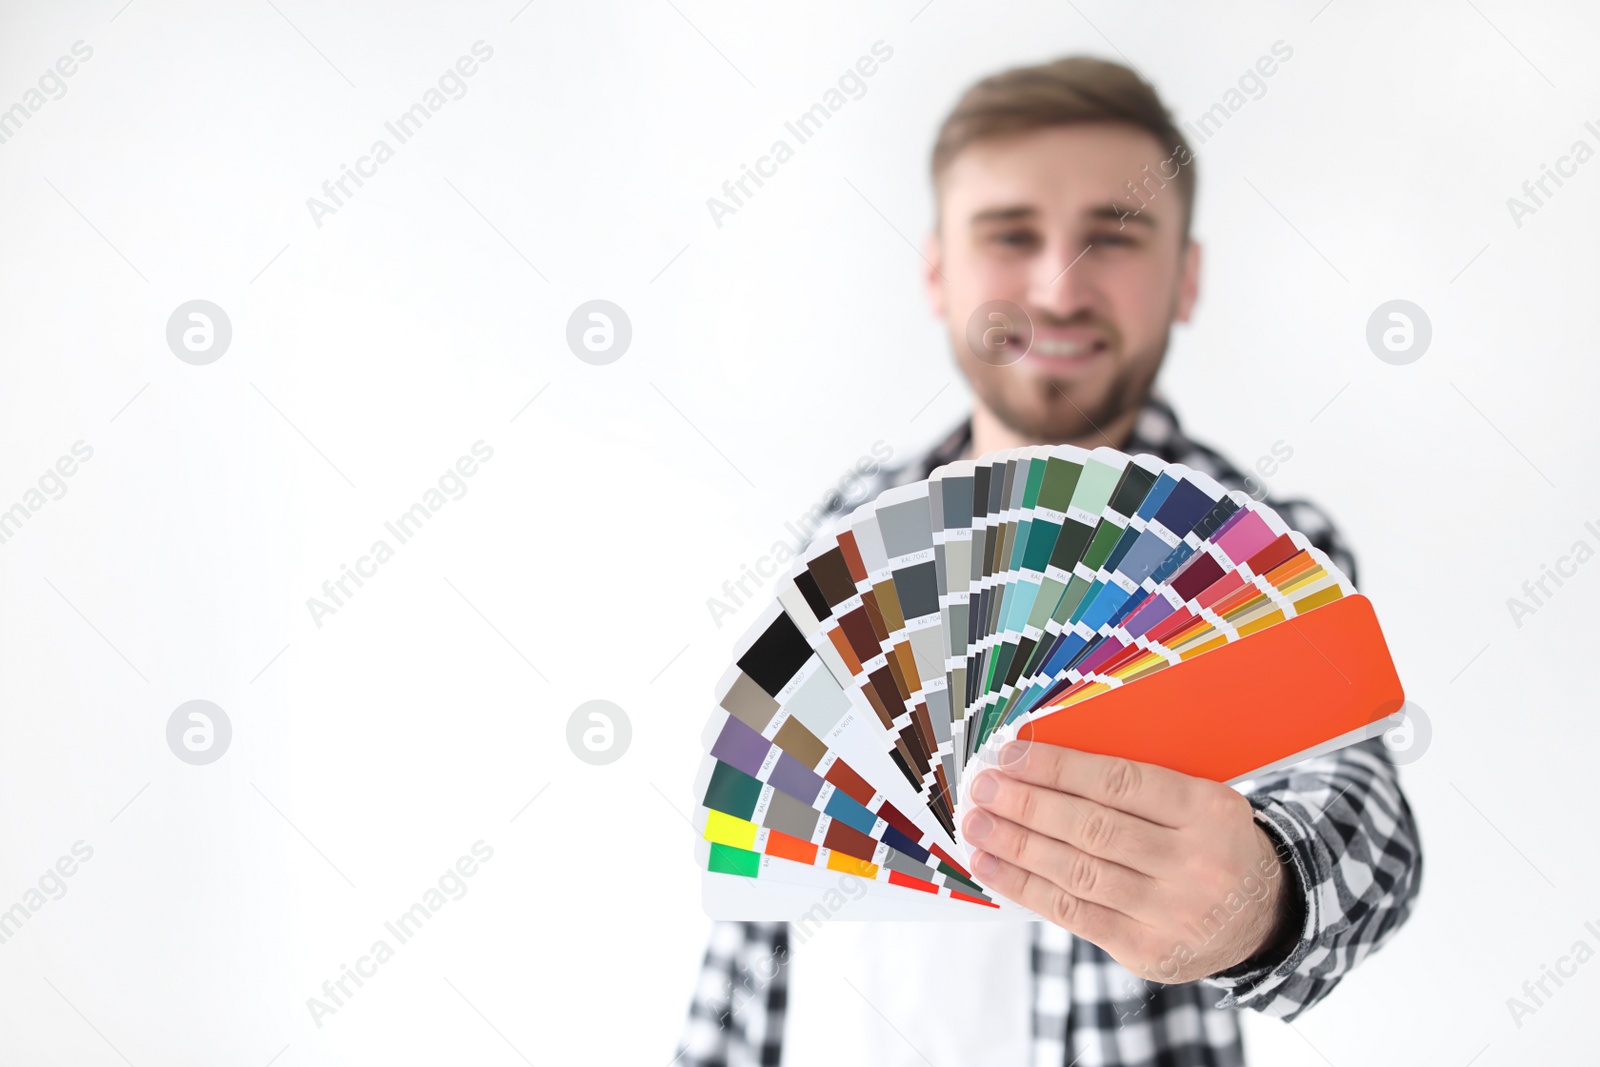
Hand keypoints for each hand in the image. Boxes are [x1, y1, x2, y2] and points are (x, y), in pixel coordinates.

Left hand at [961, 741, 1298, 983]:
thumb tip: (1040, 766)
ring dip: (1017, 846)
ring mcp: (1174, 914)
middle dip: (1027, 805)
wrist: (1264, 915)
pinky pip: (1074, 915)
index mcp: (1210, 811)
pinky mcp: (1149, 953)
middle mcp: (1197, 864)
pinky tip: (992, 866)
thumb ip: (1136, 786)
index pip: (1120, 783)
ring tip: (976, 824)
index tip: (1010, 756)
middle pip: (1093, 828)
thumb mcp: (1198, 801)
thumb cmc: (1210, 841)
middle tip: (982, 787)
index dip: (1058, 768)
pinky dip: (1025, 888)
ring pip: (1077, 873)